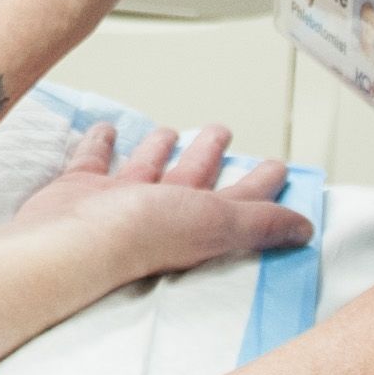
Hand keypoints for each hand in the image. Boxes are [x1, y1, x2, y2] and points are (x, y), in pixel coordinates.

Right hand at [9, 119, 309, 279]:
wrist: (69, 245)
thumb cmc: (138, 237)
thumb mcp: (216, 222)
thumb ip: (259, 223)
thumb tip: (305, 230)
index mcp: (194, 222)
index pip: (239, 200)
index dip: (261, 184)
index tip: (277, 167)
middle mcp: (158, 215)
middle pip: (192, 179)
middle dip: (209, 155)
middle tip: (222, 132)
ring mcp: (117, 204)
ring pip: (146, 168)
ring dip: (159, 148)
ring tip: (170, 131)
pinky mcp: (80, 192)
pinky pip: (92, 160)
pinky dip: (100, 143)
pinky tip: (106, 130)